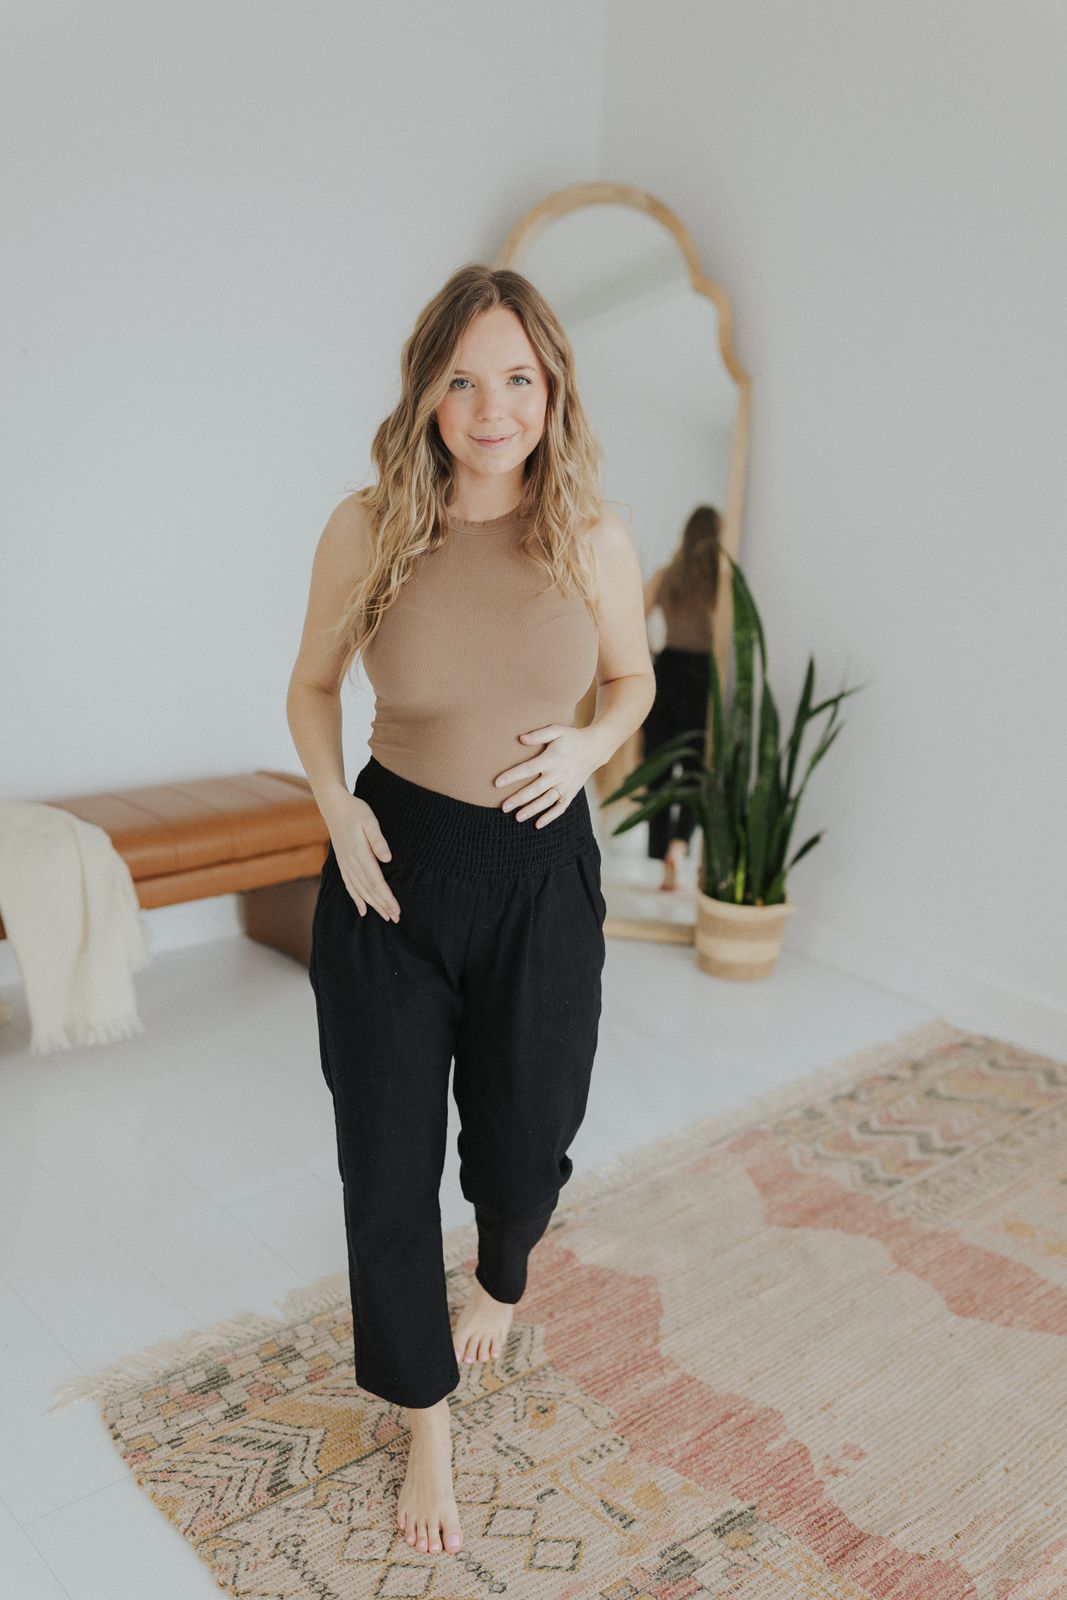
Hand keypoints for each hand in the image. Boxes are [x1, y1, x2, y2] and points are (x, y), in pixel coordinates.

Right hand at [321, 793, 399, 921]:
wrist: (334, 806)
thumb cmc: (355, 811)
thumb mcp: (370, 820)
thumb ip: (378, 840)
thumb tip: (388, 858)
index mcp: (359, 853)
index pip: (375, 881)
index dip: (386, 897)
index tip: (397, 909)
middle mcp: (351, 863)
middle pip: (368, 890)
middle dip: (383, 906)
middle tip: (396, 918)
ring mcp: (345, 864)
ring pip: (360, 890)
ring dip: (373, 905)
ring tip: (385, 916)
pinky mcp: (343, 864)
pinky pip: (349, 886)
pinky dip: (356, 899)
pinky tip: (363, 910)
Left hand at [494, 725, 604, 826]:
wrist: (595, 748)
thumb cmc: (571, 737)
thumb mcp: (557, 730)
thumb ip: (539, 735)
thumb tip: (521, 738)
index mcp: (551, 759)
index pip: (528, 769)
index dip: (512, 776)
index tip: (497, 783)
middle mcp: (558, 774)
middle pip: (535, 789)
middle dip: (519, 799)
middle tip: (503, 807)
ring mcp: (565, 785)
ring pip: (547, 800)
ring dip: (532, 810)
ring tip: (517, 817)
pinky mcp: (571, 792)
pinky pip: (561, 807)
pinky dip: (551, 816)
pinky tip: (538, 824)